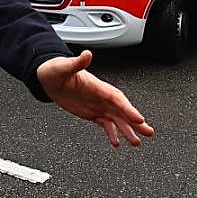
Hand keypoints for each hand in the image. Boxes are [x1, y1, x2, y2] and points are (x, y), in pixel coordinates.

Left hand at [37, 51, 154, 146]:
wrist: (48, 77)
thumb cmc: (56, 70)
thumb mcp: (64, 66)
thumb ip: (76, 62)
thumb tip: (86, 54)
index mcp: (98, 86)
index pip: (117, 99)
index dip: (128, 109)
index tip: (138, 119)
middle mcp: (101, 96)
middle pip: (122, 111)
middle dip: (136, 122)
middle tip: (149, 132)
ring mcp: (97, 105)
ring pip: (117, 120)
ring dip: (128, 130)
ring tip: (136, 142)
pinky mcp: (91, 113)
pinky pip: (105, 124)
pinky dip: (111, 133)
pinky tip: (116, 143)